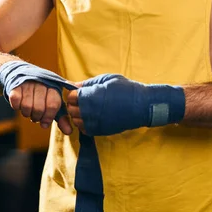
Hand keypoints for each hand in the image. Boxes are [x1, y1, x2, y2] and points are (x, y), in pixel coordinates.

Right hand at [9, 82, 72, 134]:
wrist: (23, 77)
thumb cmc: (42, 95)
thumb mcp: (53, 104)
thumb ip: (62, 118)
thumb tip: (69, 132)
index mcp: (54, 87)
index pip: (53, 105)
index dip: (48, 117)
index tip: (45, 122)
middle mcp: (42, 83)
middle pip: (39, 108)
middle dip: (36, 117)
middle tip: (35, 116)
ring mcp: (28, 83)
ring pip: (26, 106)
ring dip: (26, 113)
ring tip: (28, 110)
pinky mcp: (15, 85)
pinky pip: (15, 100)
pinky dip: (16, 106)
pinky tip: (19, 104)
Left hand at [67, 74, 185, 136]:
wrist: (141, 106)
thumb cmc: (125, 89)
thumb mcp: (106, 79)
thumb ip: (88, 83)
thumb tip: (73, 85)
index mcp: (89, 96)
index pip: (70, 97)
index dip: (74, 94)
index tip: (82, 92)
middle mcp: (88, 111)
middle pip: (71, 109)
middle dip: (75, 104)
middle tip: (86, 100)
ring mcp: (94, 123)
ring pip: (76, 120)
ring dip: (79, 115)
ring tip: (90, 109)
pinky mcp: (99, 131)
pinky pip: (84, 130)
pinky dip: (85, 124)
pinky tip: (94, 117)